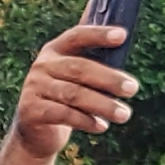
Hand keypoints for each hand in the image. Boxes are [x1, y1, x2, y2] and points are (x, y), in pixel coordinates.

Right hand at [15, 25, 136, 158]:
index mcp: (55, 50)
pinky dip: (86, 121)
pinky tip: (102, 127)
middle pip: (79, 68)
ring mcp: (34, 88)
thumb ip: (94, 63)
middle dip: (109, 78)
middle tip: (132, 88)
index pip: (77, 36)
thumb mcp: (75, 78)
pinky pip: (64, 115)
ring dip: (103, 105)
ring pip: (73, 94)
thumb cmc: (64, 98)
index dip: (99, 34)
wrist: (35, 130)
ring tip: (124, 114)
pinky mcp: (32, 111)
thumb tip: (125, 47)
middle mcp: (42, 65)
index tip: (123, 36)